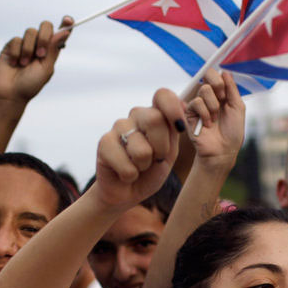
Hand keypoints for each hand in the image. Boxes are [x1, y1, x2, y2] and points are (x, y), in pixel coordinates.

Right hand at [0, 17, 71, 106]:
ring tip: (24, 64)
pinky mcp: (12, 45)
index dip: (65, 25)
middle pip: (46, 26)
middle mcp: (39, 45)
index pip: (60, 34)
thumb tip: (64, 32)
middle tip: (40, 54)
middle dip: (44, 38)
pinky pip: (16, 39)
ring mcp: (25, 44)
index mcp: (51, 51)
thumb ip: (53, 49)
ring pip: (30, 31)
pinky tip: (14, 63)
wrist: (11, 93)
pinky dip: (16, 52)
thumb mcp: (46, 68)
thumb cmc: (30, 84)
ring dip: (28, 49)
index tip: (68, 20)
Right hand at [91, 89, 182, 208]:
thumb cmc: (151, 171)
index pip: (162, 95)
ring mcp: (118, 127)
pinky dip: (130, 176)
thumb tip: (183, 103)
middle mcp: (136, 116)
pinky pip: (127, 165)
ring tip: (138, 166)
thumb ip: (175, 130)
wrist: (128, 192)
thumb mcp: (170, 152)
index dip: (173, 108)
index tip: (179, 127)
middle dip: (161, 148)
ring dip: (144, 166)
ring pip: (142, 149)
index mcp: (154, 114)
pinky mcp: (104, 142)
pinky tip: (124, 173)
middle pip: (155, 119)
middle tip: (156, 159)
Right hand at [185, 70, 244, 171]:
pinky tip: (207, 124)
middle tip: (222, 100)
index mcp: (220, 93)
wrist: (223, 150)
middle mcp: (208, 96)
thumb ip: (232, 89)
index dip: (221, 78)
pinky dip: (206, 114)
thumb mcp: (238, 108)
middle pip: (208, 74)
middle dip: (218, 87)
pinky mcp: (189, 113)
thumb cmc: (232, 132)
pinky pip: (196, 103)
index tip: (226, 92)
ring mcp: (198, 104)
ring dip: (214, 106)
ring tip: (215, 119)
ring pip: (204, 90)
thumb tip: (225, 71)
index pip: (216, 73)